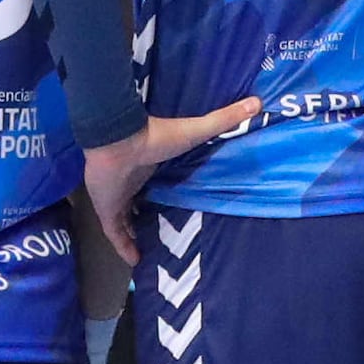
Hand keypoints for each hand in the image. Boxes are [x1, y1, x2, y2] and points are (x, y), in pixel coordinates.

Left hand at [82, 98, 261, 260]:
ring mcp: (117, 197)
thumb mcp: (196, 131)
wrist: (119, 141)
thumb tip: (257, 102)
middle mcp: (132, 182)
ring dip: (135, 234)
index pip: (156, 182)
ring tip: (153, 250)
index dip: (164, 193)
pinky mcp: (106, 210)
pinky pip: (114, 234)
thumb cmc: (155, 136)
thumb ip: (223, 119)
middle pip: (140, 202)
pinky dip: (123, 247)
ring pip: (126, 221)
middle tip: (167, 232)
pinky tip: (135, 261)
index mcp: (149, 165)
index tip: (178, 205)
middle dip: (149, 215)